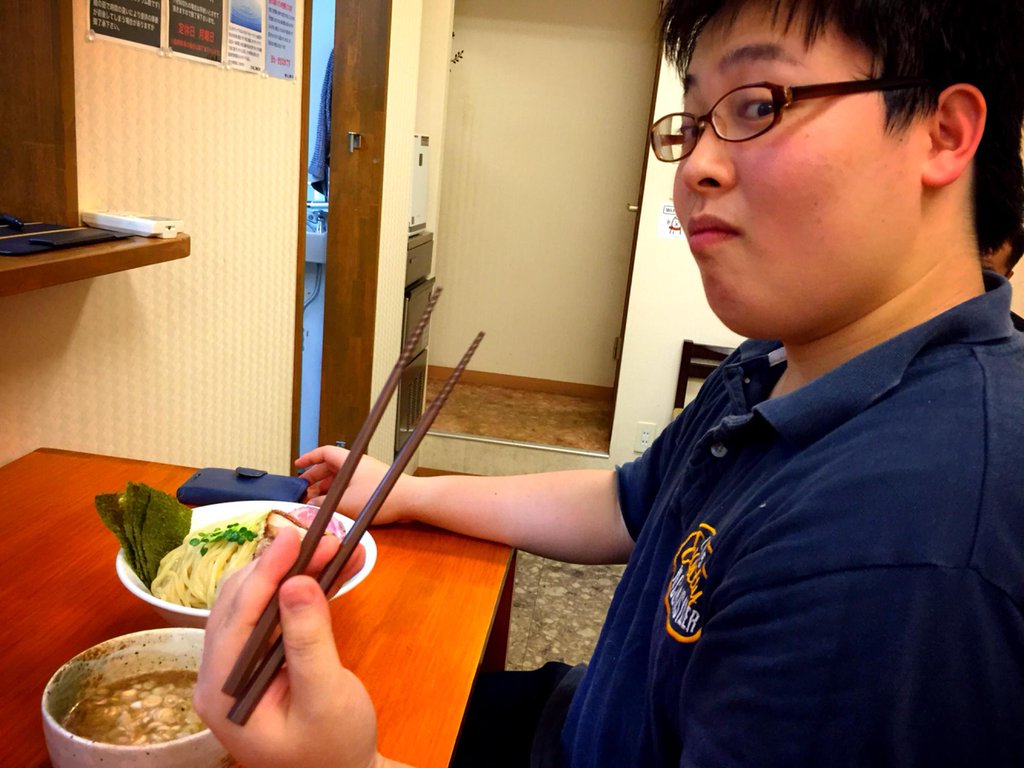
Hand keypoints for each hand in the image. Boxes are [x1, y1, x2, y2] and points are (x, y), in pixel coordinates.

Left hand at [194, 528, 379, 767]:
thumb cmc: (333, 747)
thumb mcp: (325, 697)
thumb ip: (308, 641)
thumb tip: (297, 583)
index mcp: (221, 693)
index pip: (236, 620)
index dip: (264, 573)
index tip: (292, 537)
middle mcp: (219, 675)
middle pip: (242, 604)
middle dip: (283, 567)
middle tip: (325, 540)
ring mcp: (238, 667)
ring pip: (259, 602)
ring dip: (294, 572)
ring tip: (334, 549)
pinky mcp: (261, 659)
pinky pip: (277, 614)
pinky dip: (302, 589)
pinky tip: (334, 570)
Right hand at [295, 445, 409, 524]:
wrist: (411, 500)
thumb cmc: (382, 496)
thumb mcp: (345, 502)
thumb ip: (324, 504)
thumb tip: (311, 504)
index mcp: (350, 462)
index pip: (324, 452)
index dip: (309, 458)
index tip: (298, 464)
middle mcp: (357, 465)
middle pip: (330, 466)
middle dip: (315, 476)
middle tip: (303, 488)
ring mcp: (365, 475)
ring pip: (340, 478)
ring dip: (326, 488)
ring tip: (315, 500)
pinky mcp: (372, 486)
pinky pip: (350, 486)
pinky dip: (339, 494)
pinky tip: (334, 506)